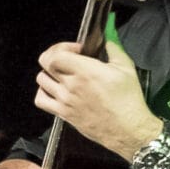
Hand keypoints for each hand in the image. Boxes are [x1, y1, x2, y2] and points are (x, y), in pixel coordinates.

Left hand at [33, 37, 158, 161]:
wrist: (127, 129)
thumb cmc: (128, 99)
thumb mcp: (126, 68)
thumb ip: (113, 50)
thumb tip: (106, 39)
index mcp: (85, 71)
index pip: (55, 55)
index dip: (62, 47)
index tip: (77, 50)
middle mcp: (70, 85)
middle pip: (45, 64)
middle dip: (55, 55)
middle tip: (68, 58)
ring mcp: (64, 101)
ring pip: (41, 80)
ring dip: (49, 73)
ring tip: (62, 74)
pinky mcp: (63, 114)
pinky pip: (41, 101)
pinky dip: (43, 92)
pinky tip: (54, 90)